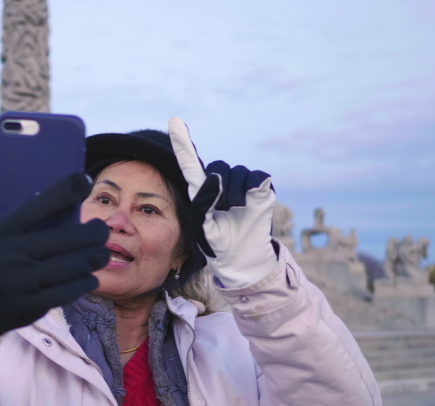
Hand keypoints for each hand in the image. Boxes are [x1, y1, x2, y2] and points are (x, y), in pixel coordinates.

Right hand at [0, 173, 109, 338]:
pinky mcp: (28, 307)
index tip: (85, 181)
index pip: (40, 205)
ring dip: (93, 258)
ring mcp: (21, 283)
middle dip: (93, 233)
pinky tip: (89, 277)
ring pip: (72, 266)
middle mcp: (11, 256)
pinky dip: (82, 283)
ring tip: (102, 254)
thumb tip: (46, 206)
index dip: (67, 190)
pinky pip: (66, 292)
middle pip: (67, 239)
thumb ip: (7, 225)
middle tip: (102, 231)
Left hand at [168, 118, 277, 287]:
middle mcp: (220, 181)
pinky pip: (257, 176)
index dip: (183, 142)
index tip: (174, 121)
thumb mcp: (201, 227)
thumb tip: (215, 178)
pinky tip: (249, 204)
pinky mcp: (260, 187)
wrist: (241, 256)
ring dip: (236, 194)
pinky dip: (253, 188)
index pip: (190, 162)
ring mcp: (241, 183)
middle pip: (219, 168)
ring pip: (238, 173)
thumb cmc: (216, 242)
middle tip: (222, 212)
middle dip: (221, 191)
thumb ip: (202, 203)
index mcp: (200, 189)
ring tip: (234, 212)